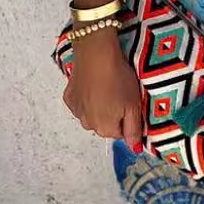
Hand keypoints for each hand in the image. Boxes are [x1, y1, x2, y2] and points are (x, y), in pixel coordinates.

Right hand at [63, 29, 143, 151]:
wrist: (96, 54)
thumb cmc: (118, 78)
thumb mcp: (134, 104)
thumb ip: (134, 129)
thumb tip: (134, 149)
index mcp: (105, 128)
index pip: (120, 133)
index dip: (128, 118)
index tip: (131, 102)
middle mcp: (88, 124)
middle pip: (105, 124)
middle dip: (113, 113)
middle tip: (120, 92)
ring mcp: (76, 111)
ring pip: (91, 114)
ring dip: (99, 105)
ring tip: (107, 85)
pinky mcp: (69, 97)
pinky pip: (80, 102)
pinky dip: (87, 96)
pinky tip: (93, 83)